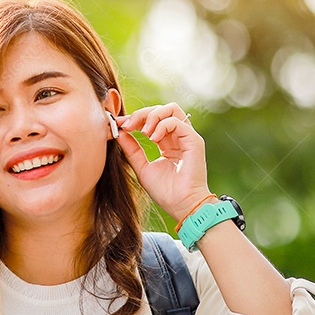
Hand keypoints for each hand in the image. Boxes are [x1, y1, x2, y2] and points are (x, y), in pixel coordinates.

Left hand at [114, 103, 212, 221]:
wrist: (180, 205)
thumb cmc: (165, 191)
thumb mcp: (141, 166)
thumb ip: (132, 149)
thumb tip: (120, 131)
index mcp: (167, 142)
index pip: (153, 119)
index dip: (136, 118)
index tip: (120, 124)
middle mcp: (178, 137)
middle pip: (161, 110)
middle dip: (141, 114)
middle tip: (128, 125)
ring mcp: (187, 138)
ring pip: (171, 109)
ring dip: (152, 116)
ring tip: (143, 132)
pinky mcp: (194, 141)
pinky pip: (177, 121)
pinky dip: (162, 125)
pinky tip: (153, 138)